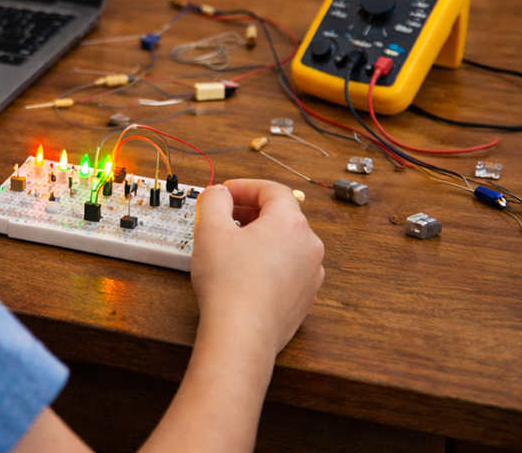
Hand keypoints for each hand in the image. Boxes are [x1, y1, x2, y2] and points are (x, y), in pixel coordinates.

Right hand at [191, 179, 324, 356]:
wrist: (241, 334)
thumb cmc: (229, 284)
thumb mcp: (210, 229)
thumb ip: (214, 200)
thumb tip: (219, 194)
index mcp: (291, 223)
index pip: (272, 190)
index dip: (245, 187)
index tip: (226, 193)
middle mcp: (309, 247)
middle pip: (281, 216)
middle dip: (251, 212)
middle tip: (226, 217)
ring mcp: (311, 275)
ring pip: (286, 245)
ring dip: (260, 238)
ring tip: (232, 248)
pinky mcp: (305, 299)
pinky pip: (288, 270)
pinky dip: (269, 263)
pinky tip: (244, 274)